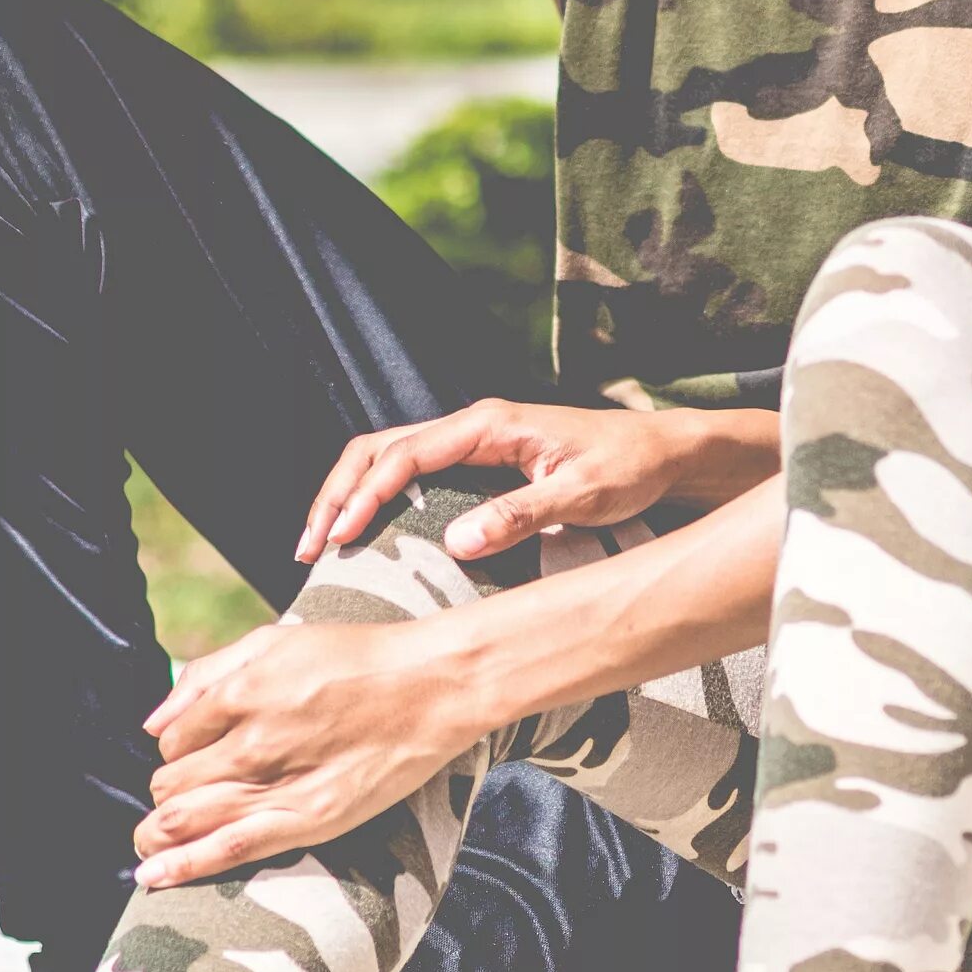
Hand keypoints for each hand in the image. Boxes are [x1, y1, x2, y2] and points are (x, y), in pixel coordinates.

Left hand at [131, 617, 479, 888]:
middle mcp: (252, 741)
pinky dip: (183, 866)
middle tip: (182, 792)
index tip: (198, 752)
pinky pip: (229, 850)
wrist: (433, 685)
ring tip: (152, 838)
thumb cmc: (358, 657)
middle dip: (166, 791)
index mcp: (243, 692)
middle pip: (172, 783)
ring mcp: (278, 784)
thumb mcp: (278, 639)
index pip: (173, 739)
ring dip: (157, 832)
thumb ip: (209, 673)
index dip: (178, 748)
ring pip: (185, 820)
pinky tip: (154, 876)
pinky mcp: (308, 820)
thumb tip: (153, 722)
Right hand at [298, 399, 691, 562]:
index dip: (366, 496)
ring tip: (320, 545)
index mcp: (490, 425)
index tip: (338, 538)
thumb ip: (522, 516)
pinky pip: (412, 475)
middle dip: (338, 493)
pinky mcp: (479, 463)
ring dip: (351, 495)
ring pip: (389, 458)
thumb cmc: (629, 467)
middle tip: (308, 547)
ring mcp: (473, 444)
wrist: (663, 454)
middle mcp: (474, 427)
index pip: (405, 454)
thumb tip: (457, 544)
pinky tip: (365, 537)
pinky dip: (377, 499)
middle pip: (380, 449)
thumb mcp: (583, 495)